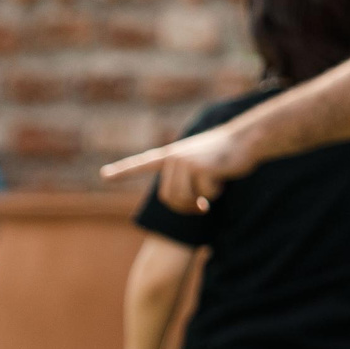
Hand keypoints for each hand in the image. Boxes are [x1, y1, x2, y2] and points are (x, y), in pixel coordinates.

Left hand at [98, 124, 257, 214]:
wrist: (245, 140)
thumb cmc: (224, 155)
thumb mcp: (199, 163)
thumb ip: (185, 178)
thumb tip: (183, 202)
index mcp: (171, 156)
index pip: (142, 164)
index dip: (123, 171)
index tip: (104, 175)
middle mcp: (173, 158)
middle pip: (170, 198)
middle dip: (187, 208)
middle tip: (202, 208)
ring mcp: (184, 161)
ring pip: (185, 199)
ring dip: (202, 201)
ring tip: (214, 185)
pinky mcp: (198, 167)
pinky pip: (204, 194)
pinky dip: (215, 192)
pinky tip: (222, 176)